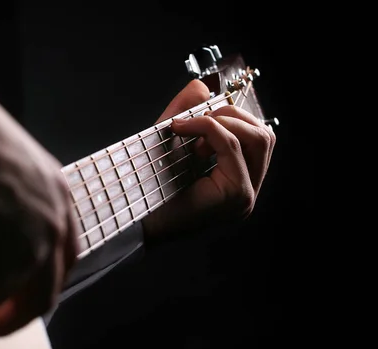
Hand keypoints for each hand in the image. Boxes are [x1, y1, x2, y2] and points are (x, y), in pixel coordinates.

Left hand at [142, 79, 275, 241]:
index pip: (257, 139)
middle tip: (193, 124)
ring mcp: (246, 197)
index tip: (191, 123)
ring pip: (258, 138)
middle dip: (230, 116)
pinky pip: (234, 147)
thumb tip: (202, 86)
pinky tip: (182, 131)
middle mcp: (247, 192)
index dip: (228, 118)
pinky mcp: (236, 196)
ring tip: (190, 134)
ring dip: (222, 122)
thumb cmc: (145, 187)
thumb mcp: (168, 142)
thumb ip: (186, 114)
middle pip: (265, 135)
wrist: (129, 216)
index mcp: (237, 182)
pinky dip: (209, 129)